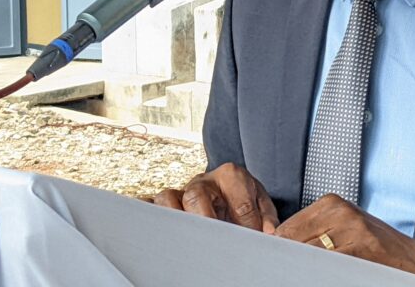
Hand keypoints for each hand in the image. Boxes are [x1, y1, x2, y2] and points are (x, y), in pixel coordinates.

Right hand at [153, 162, 278, 232]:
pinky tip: (151, 232)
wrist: (228, 189)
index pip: (239, 201)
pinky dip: (145, 215)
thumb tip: (269, 233)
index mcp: (230, 175)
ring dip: (174, 219)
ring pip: (167, 199)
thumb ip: (267, 217)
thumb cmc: (244, 198)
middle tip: (216, 238)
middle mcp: (202, 181)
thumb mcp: (261, 203)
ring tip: (186, 238)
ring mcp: (181, 192)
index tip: (253, 239)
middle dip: (206, 219)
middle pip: (196, 195)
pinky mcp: (164, 206)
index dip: (248, 224)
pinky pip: (147, 206)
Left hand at [275, 194, 414, 279]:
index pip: (286, 229)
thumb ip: (311, 233)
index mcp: (332, 204)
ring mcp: (353, 231)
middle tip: (285, 271)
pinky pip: (326, 267)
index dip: (277, 251)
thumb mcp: (344, 228)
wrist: (414, 260)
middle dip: (288, 261)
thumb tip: (275, 244)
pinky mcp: (362, 251)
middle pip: (294, 243)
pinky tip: (325, 275)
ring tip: (305, 274)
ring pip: (307, 256)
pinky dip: (318, 274)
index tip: (273, 263)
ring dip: (301, 269)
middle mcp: (341, 213)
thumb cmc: (375, 246)